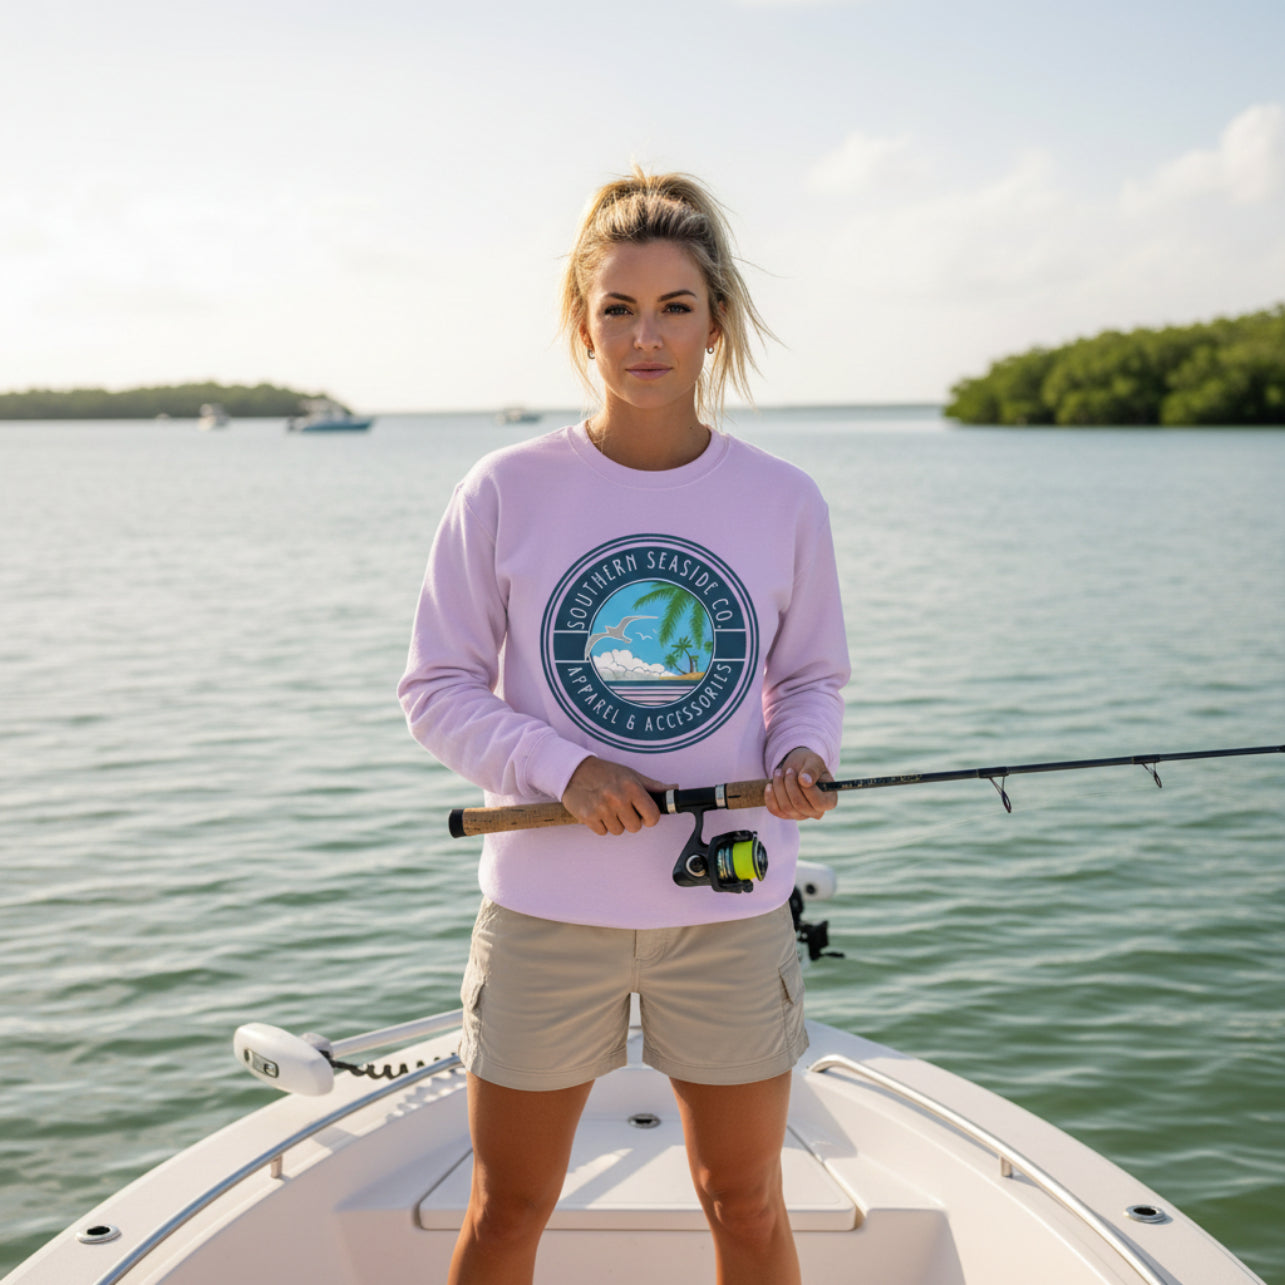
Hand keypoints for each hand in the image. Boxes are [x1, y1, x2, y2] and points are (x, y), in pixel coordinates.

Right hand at [562, 757, 676, 836]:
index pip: (652, 816)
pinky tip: (598, 811)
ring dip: (615, 822)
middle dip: (631, 820)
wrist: (574, 770)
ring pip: (619, 831)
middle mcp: (617, 798)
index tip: (644, 813)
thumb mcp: (631, 775)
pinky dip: (601, 825)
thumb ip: (654, 786)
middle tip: (622, 807)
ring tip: (608, 807)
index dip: (649, 817)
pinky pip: (603, 832)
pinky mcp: (588, 817)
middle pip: (635, 827)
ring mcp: (602, 809)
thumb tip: (675, 789)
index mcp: (631, 787)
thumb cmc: (605, 772)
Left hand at [763, 747, 836, 821]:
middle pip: (799, 805)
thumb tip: (805, 781)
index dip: (807, 790)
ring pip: (786, 807)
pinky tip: (769, 785)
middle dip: (790, 785)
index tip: (800, 776)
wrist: (797, 767)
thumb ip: (812, 770)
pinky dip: (770, 797)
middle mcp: (816, 812)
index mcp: (829, 800)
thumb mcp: (814, 762)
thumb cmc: (809, 764)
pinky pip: (775, 810)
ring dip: (779, 788)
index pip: (819, 803)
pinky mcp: (786, 815)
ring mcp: (801, 815)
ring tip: (779, 772)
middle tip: (788, 770)